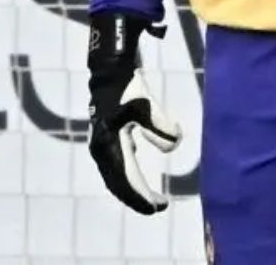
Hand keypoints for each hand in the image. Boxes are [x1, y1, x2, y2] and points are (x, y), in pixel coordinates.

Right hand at [87, 11, 182, 214]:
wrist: (110, 67)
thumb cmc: (127, 86)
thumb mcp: (145, 104)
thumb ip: (159, 125)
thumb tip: (174, 146)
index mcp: (108, 146)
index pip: (126, 180)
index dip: (142, 197)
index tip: (159, 207)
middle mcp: (102, 149)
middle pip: (119, 184)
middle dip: (138, 197)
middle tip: (160, 206)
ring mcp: (102, 143)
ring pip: (117, 176)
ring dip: (133, 188)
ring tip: (153, 197)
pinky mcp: (107, 136)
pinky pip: (118, 164)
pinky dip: (129, 174)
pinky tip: (139, 174)